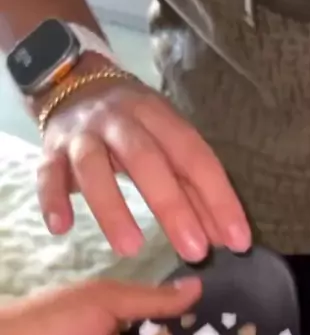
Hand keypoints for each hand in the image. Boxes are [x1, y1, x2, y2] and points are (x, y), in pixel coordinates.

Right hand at [36, 57, 250, 259]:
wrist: (75, 82)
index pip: (195, 158)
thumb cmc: (134, 127)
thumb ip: (195, 192)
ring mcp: (83, 135)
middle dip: (172, 207)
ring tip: (131, 250)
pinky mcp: (52, 150)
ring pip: (94, 168)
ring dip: (112, 208)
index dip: (219, 199)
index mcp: (160, 117)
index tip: (237, 242)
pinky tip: (61, 228)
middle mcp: (121, 121)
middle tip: (193, 252)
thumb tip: (225, 240)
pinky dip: (53, 199)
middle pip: (147, 161)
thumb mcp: (168, 147)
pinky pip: (48, 174)